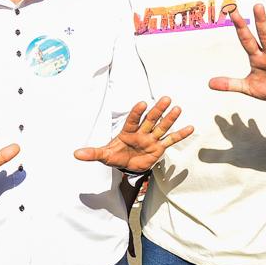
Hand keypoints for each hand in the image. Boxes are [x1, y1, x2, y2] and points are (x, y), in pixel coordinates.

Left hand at [74, 97, 193, 172]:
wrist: (126, 166)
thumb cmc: (115, 156)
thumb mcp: (103, 155)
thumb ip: (92, 153)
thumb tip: (76, 154)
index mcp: (127, 132)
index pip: (132, 120)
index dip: (136, 112)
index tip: (142, 103)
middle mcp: (141, 133)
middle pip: (150, 119)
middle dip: (157, 110)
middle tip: (165, 98)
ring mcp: (151, 139)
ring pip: (161, 127)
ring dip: (170, 119)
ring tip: (178, 108)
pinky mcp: (159, 148)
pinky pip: (170, 140)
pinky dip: (180, 135)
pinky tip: (190, 127)